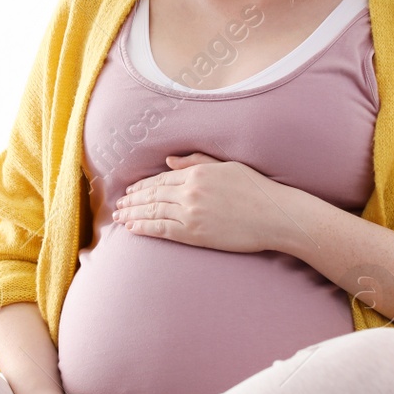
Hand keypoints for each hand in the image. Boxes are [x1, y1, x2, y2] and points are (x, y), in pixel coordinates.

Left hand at [113, 152, 291, 253]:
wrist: (275, 216)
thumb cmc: (257, 190)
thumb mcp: (228, 167)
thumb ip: (197, 161)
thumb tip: (169, 160)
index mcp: (198, 173)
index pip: (162, 178)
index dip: (144, 185)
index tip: (131, 190)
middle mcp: (191, 191)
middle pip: (153, 195)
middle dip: (133, 199)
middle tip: (119, 204)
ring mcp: (191, 213)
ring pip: (153, 212)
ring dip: (133, 214)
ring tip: (119, 217)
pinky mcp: (195, 233)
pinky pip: (162, 230)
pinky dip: (145, 228)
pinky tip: (133, 228)